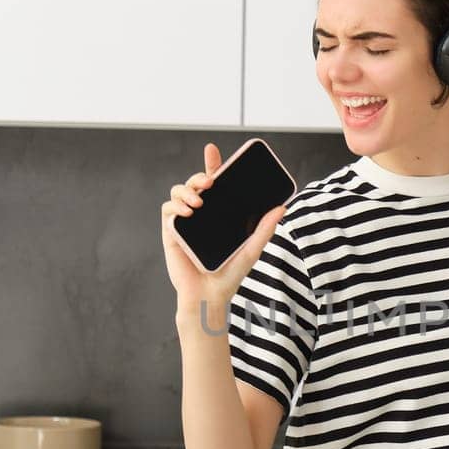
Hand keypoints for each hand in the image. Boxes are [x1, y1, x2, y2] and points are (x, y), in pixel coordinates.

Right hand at [161, 142, 285, 320]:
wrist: (210, 297)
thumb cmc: (230, 275)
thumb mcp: (252, 249)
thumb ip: (264, 228)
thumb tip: (281, 207)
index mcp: (218, 214)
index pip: (214, 184)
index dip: (212, 165)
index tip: (212, 151)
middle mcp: (201, 215)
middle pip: (195, 184)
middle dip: (199, 175)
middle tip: (209, 182)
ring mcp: (185, 223)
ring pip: (178, 192)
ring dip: (186, 190)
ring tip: (199, 201)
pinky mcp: (172, 234)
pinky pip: (168, 211)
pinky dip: (175, 207)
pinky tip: (188, 213)